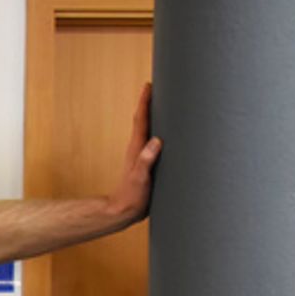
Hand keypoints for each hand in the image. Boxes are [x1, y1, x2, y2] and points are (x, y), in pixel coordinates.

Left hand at [105, 83, 162, 225]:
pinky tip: (169, 131)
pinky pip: (155, 141)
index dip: (144, 102)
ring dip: (156, 114)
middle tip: (159, 84)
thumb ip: (145, 161)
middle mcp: (139, 148)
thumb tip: (156, 142)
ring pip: (150, 129)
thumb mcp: (140, 179)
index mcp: (137, 148)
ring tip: (167, 101)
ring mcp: (143, 155)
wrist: (125, 211)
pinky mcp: (148, 163)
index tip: (148, 85)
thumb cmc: (132, 197)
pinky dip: (161, 130)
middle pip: (145, 119)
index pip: (141, 120)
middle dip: (150, 102)